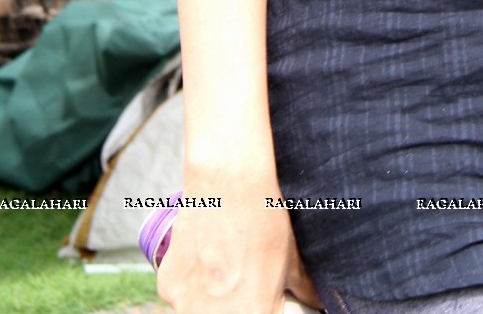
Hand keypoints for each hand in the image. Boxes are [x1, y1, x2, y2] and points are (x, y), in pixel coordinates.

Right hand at [156, 176, 321, 312]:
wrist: (228, 182)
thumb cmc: (263, 219)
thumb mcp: (291, 259)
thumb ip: (301, 290)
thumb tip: (315, 301)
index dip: (262, 308)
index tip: (263, 299)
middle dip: (237, 307)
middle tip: (242, 283)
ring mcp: (185, 304)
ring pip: (200, 312)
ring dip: (212, 301)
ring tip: (224, 267)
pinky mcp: (167, 287)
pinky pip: (181, 297)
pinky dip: (192, 285)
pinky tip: (206, 257)